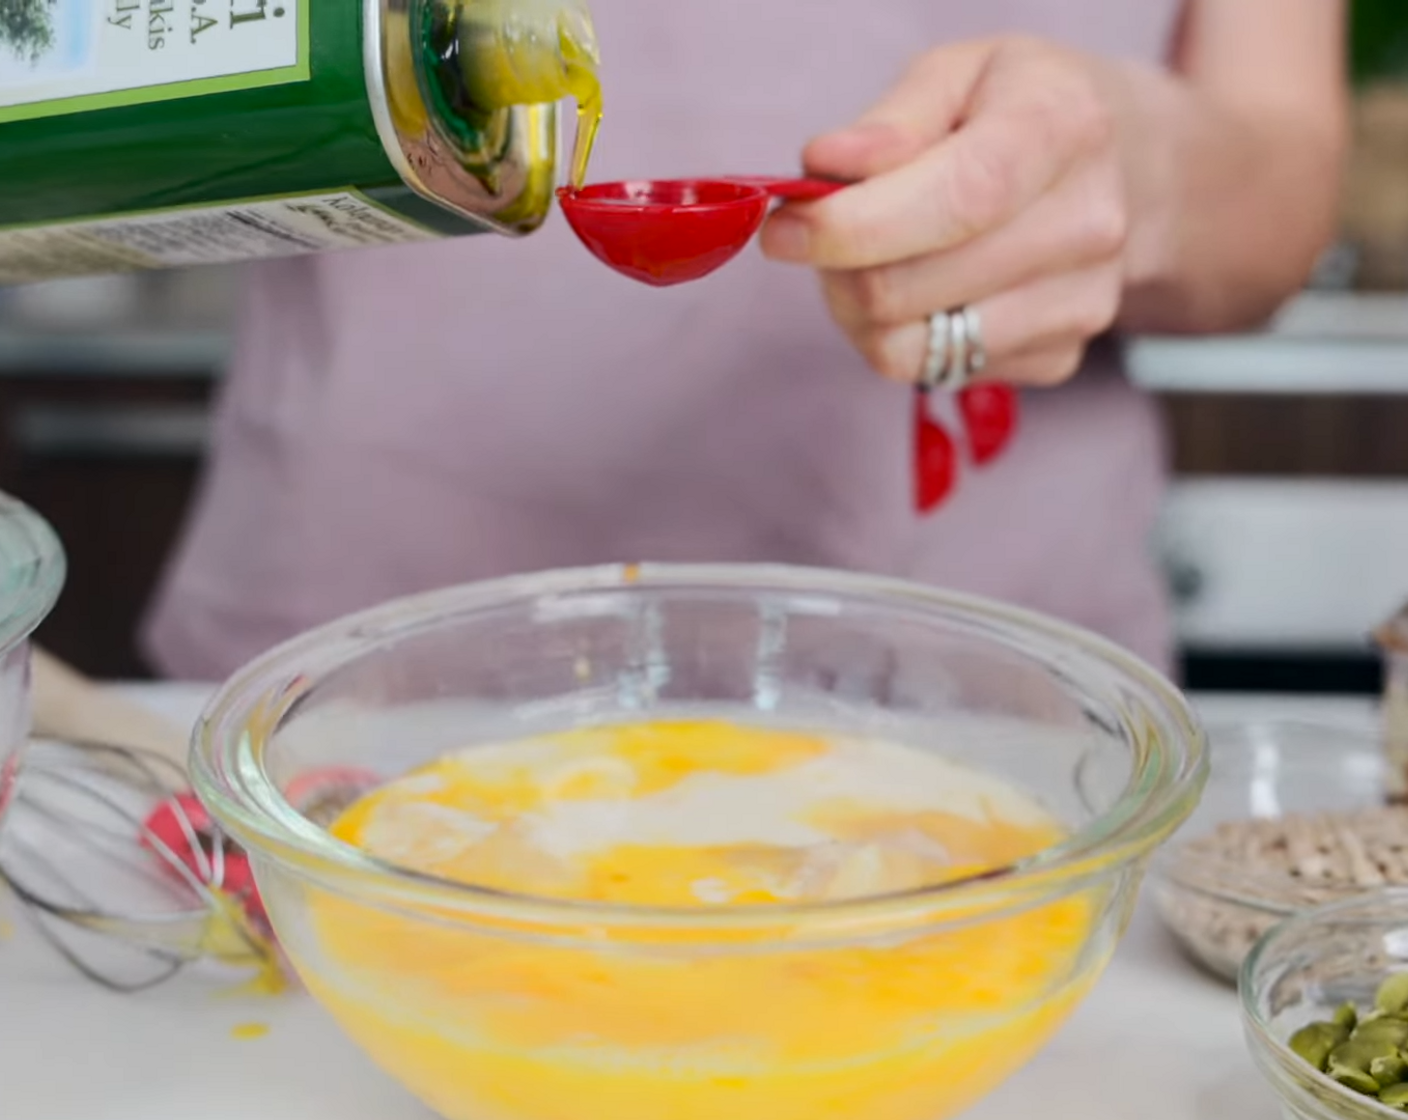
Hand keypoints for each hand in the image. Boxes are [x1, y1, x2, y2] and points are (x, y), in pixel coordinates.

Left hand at [760, 37, 1127, 387]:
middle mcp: (1087, 225)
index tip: (784, 230)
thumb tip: (825, 166)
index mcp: (1064, 128)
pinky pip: (936, 371)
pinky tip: (922, 289)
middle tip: (815, 236)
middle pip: (911, 290)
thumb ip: (891, 119)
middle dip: (835, 269)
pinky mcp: (1058, 359)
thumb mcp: (961, 73)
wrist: (1123, 172)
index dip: (853, 226)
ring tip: (868, 261)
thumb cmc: (1019, 111)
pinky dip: (903, 336)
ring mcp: (1080, 305)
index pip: (956, 200)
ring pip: (912, 349)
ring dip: (858, 312)